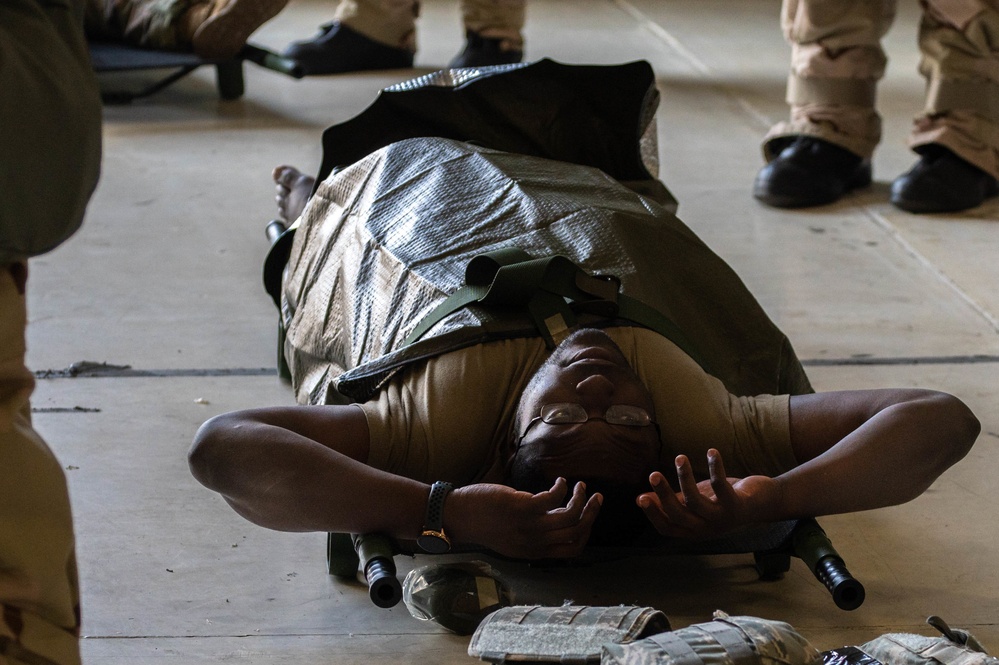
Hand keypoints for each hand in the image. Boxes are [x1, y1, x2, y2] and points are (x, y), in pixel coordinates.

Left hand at [447, 478, 601, 558]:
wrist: (458, 516)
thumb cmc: (483, 523)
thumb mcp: (512, 537)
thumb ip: (534, 533)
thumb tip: (556, 516)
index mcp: (533, 552)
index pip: (572, 550)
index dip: (586, 533)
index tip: (590, 517)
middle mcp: (534, 543)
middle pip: (575, 533)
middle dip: (591, 514)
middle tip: (596, 497)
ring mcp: (528, 526)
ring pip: (569, 517)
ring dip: (580, 499)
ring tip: (580, 486)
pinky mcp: (522, 507)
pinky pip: (553, 498)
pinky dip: (562, 488)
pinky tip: (559, 480)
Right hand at [637, 449, 780, 538]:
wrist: (762, 504)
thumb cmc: (723, 501)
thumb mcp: (694, 502)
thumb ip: (671, 502)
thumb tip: (640, 498)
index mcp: (693, 530)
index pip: (667, 528)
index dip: (654, 515)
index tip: (640, 498)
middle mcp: (706, 528)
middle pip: (679, 515)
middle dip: (664, 495)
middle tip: (653, 474)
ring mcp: (722, 518)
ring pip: (696, 502)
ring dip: (685, 477)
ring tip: (679, 458)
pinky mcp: (737, 506)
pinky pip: (721, 486)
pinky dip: (715, 467)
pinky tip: (711, 451)